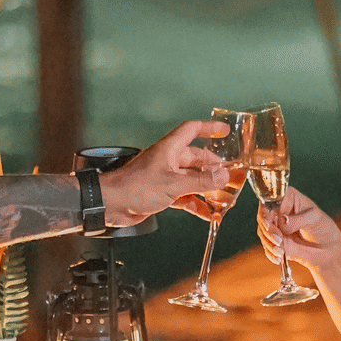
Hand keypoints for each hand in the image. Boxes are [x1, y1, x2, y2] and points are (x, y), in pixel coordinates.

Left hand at [101, 120, 227, 225]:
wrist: (112, 204)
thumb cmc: (135, 187)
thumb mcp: (173, 184)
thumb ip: (200, 182)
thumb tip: (222, 177)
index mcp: (169, 149)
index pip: (192, 130)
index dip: (208, 128)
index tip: (224, 131)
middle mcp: (168, 160)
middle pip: (195, 158)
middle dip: (213, 166)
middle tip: (229, 174)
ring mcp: (164, 177)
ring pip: (191, 179)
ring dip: (206, 187)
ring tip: (222, 195)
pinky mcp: (161, 193)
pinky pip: (183, 196)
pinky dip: (195, 203)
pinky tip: (206, 212)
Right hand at [256, 187, 340, 274]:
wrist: (328, 249)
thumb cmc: (324, 228)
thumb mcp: (314, 218)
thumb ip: (297, 219)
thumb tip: (282, 221)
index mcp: (288, 198)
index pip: (270, 200)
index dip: (265, 211)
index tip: (268, 223)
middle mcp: (279, 211)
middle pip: (263, 217)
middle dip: (268, 231)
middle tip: (279, 240)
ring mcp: (276, 227)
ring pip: (263, 233)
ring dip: (269, 243)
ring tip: (281, 251)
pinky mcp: (276, 242)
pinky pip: (267, 247)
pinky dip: (271, 253)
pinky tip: (279, 258)